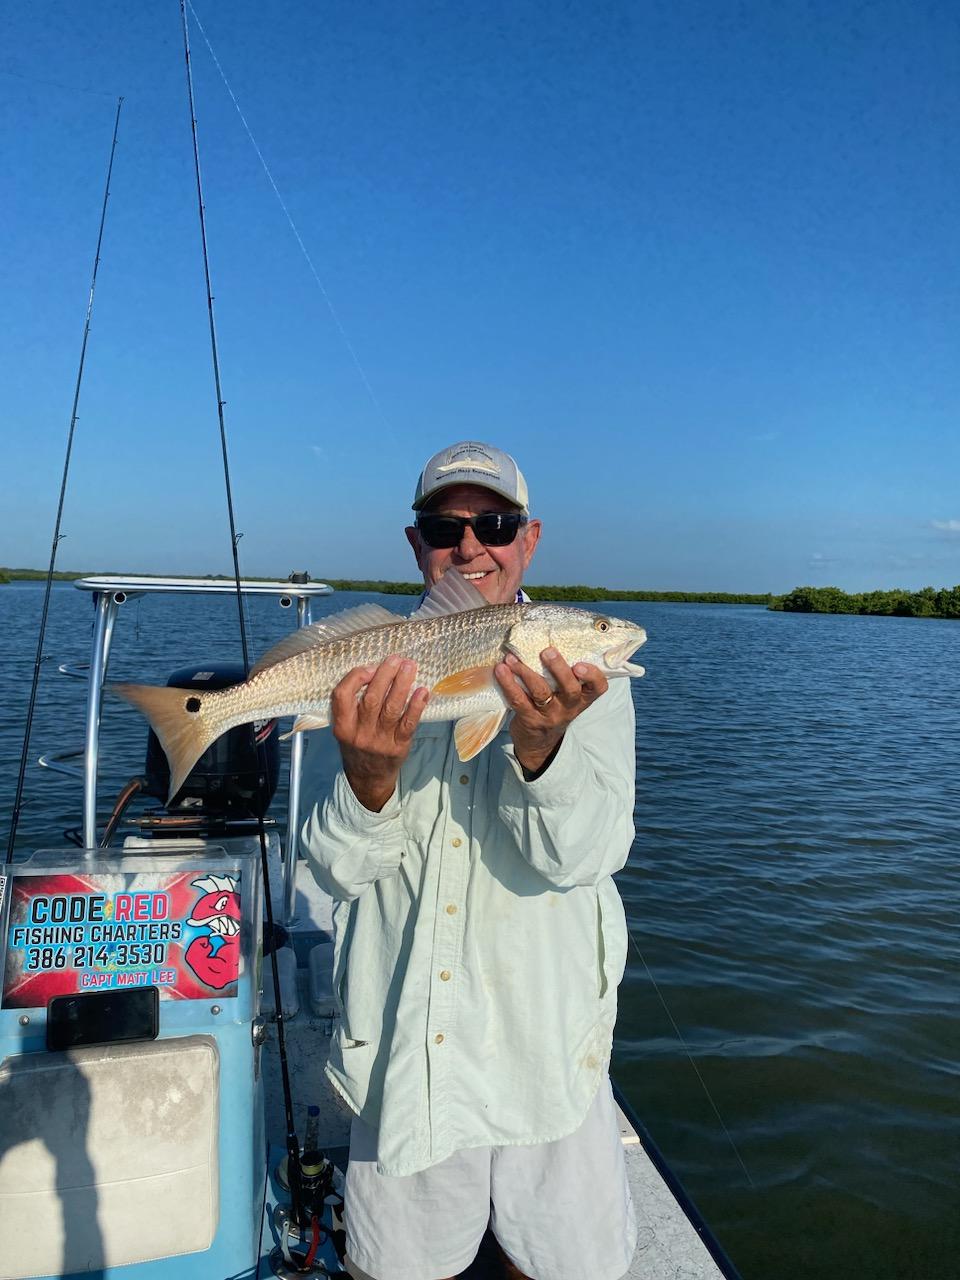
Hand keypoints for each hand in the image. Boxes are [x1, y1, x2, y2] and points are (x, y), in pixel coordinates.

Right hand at [331, 656, 429, 810]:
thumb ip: (353, 705)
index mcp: (342, 726)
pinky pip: (408, 724)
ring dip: (402, 685)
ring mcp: (379, 741)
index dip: (356, 677)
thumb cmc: (357, 745)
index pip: (342, 696)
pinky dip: (416, 706)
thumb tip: (376, 672)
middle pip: (371, 699)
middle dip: (384, 675)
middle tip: (396, 659)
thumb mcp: (346, 728)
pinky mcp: (399, 747)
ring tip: (410, 667)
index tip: (370, 667)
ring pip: (391, 708)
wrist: (368, 779)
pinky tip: (423, 691)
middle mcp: (359, 734)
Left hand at [494, 648, 607, 775]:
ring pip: (541, 693)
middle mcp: (569, 708)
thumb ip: (566, 673)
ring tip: (512, 658)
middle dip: (559, 669)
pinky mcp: (529, 719)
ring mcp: (549, 715)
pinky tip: (501, 670)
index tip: (580, 665)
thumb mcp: (567, 695)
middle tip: (547, 651)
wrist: (539, 744)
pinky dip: (508, 684)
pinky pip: (518, 700)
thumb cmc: (554, 706)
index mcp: (582, 698)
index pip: (598, 688)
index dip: (593, 676)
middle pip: (570, 690)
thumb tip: (554, 633)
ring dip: (526, 672)